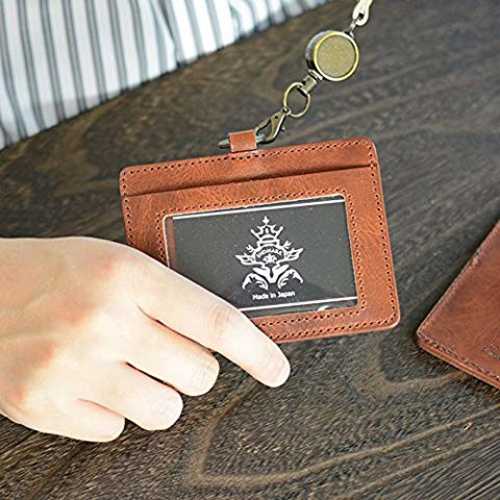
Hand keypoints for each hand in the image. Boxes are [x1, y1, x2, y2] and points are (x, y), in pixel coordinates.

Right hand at [0, 237, 289, 440]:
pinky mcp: (45, 406)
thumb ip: (168, 291)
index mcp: (127, 277)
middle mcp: (103, 323)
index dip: (257, 351)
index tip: (277, 369)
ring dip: (160, 393)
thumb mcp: (116, 260)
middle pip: (198, 374)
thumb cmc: (55, 270)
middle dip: (195, 367)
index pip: (215, 321)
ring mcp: (71, 370)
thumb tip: (221, 329)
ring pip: (164, 410)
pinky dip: (115, 409)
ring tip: (132, 368)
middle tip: (170, 350)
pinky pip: (115, 429)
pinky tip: (94, 380)